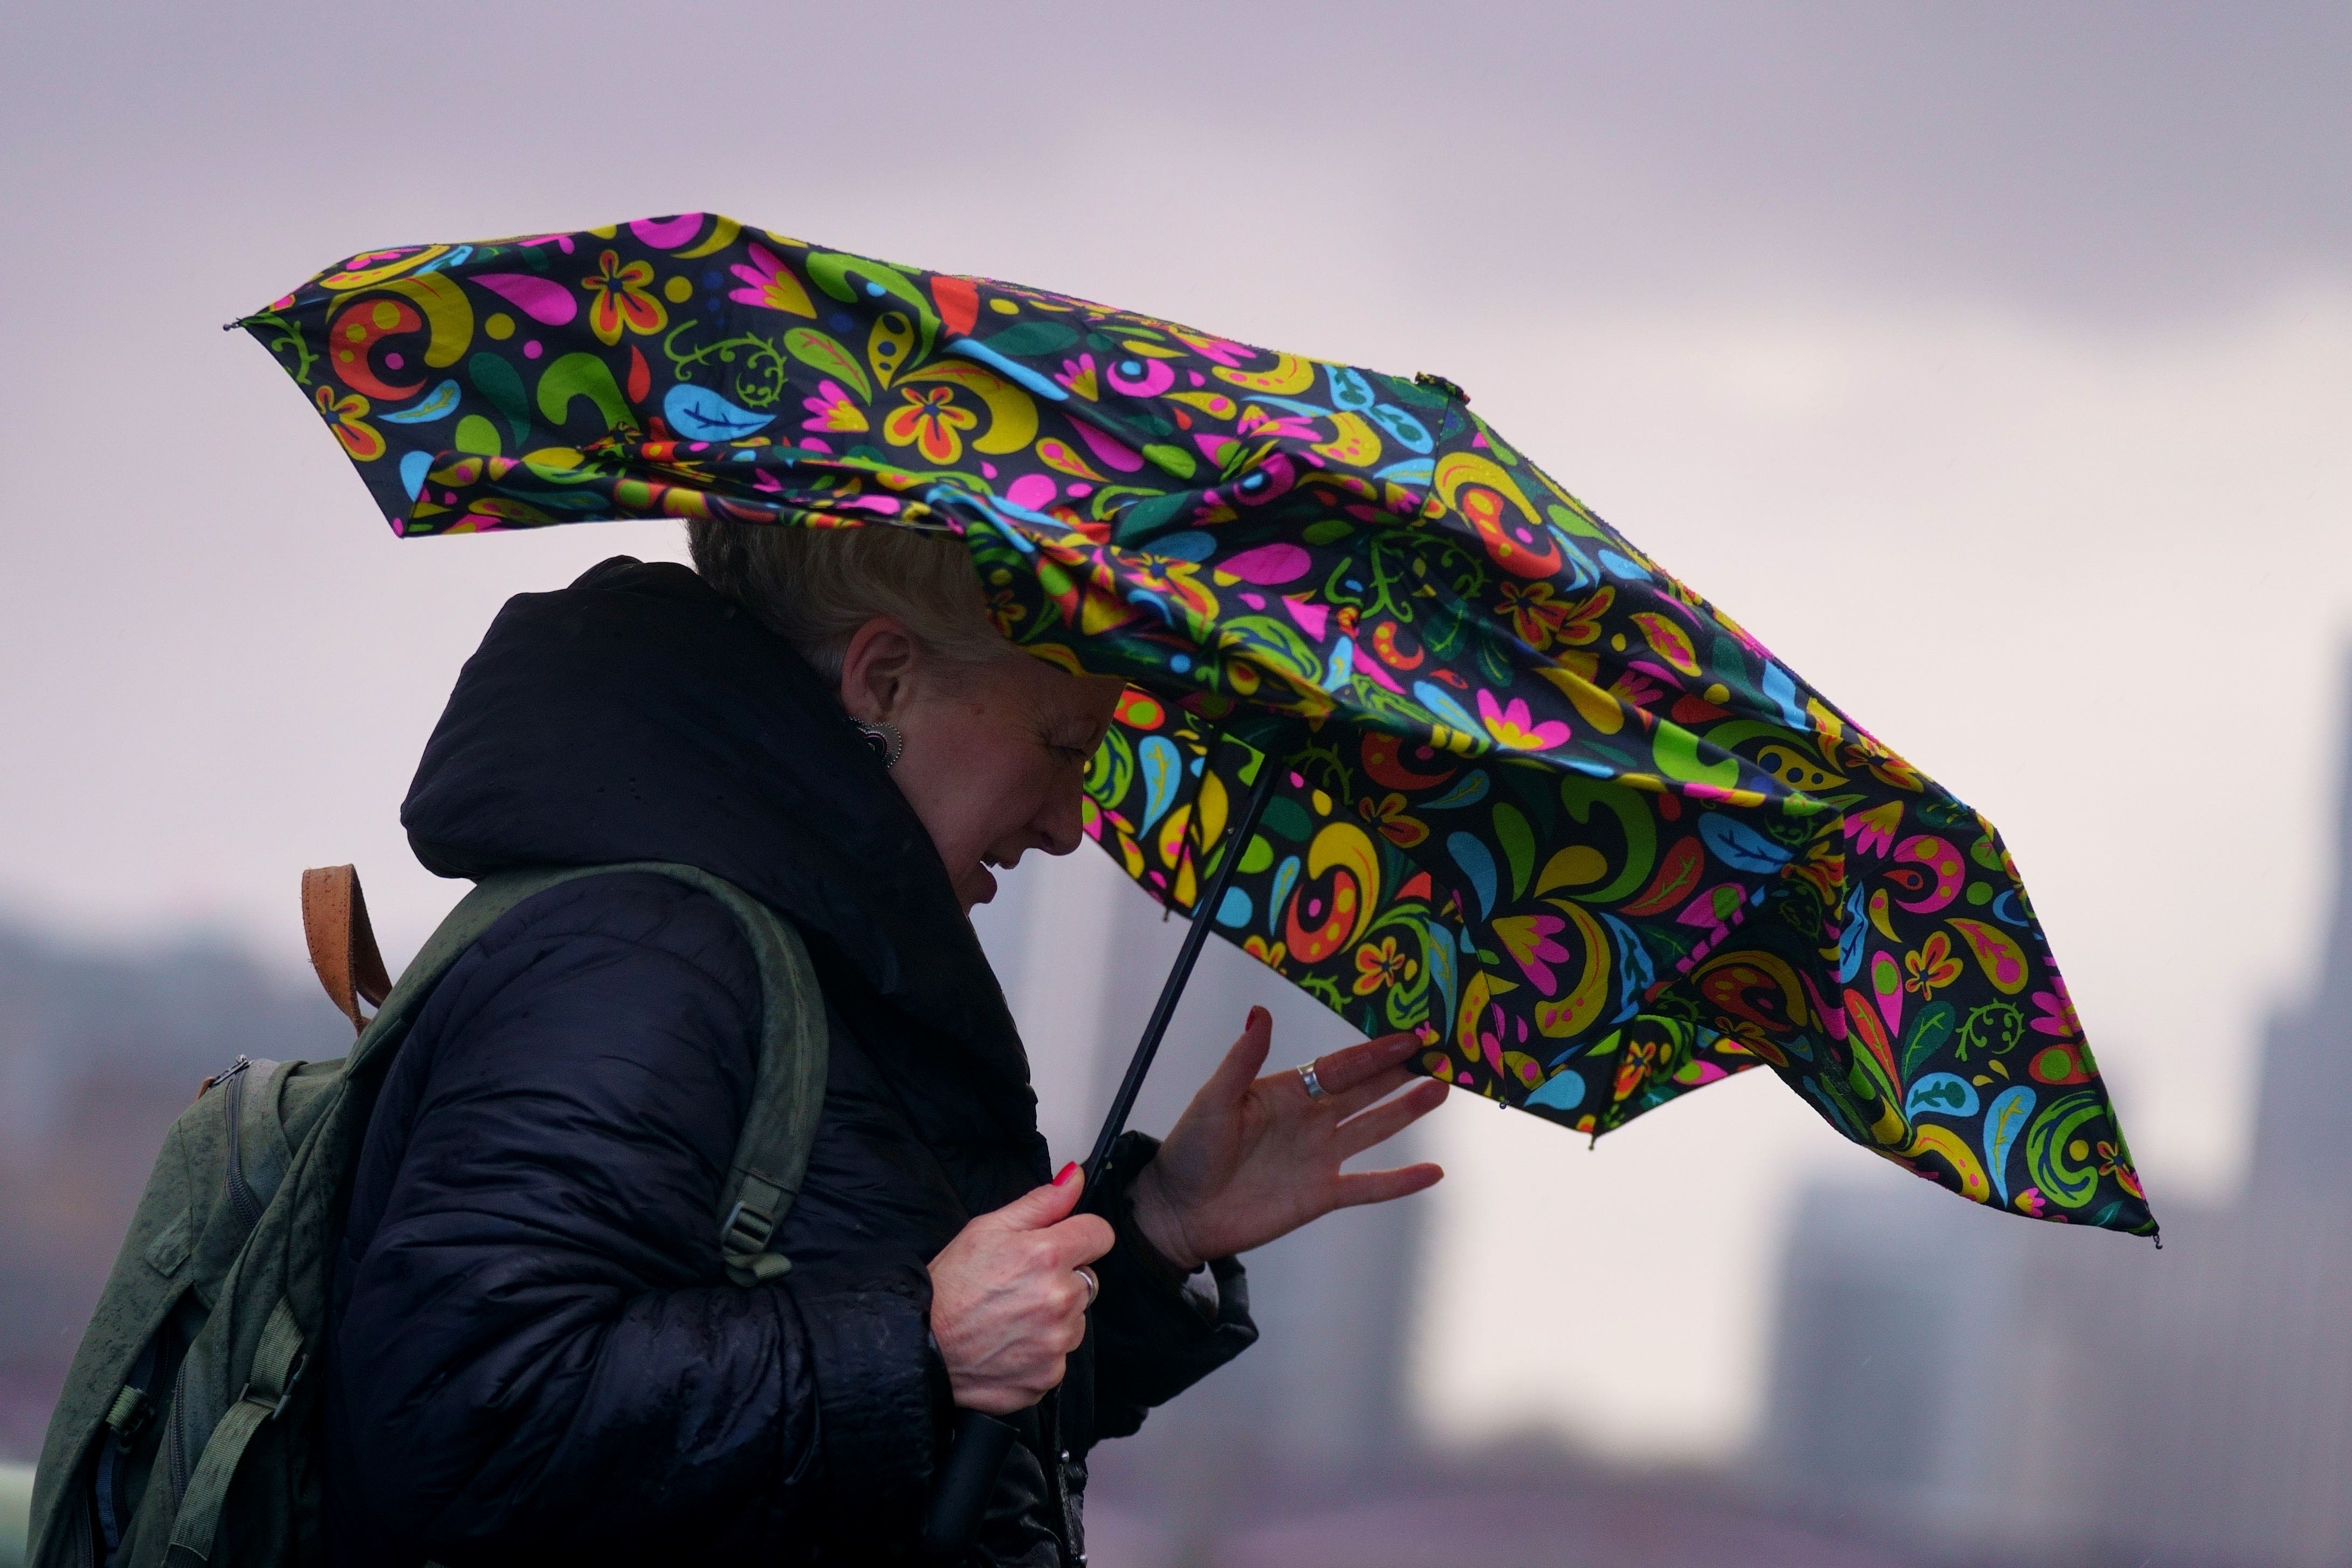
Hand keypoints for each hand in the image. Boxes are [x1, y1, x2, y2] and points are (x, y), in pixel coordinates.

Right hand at [927, 1165, 1113, 1414]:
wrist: (922, 1347)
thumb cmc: (949, 1287)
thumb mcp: (987, 1229)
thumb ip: (1040, 1203)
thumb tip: (1074, 1178)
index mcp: (1048, 1256)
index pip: (1100, 1234)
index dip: (1080, 1236)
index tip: (1061, 1245)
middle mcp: (1060, 1299)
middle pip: (1088, 1279)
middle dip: (1062, 1278)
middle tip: (1018, 1286)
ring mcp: (1057, 1341)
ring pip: (1076, 1319)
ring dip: (1053, 1317)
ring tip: (1010, 1318)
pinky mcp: (1051, 1375)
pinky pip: (1060, 1355)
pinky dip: (1041, 1351)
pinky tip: (1010, 1345)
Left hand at [1129, 1008, 1446, 1272]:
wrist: (1178, 1211)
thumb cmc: (1188, 1150)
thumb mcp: (1214, 1099)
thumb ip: (1242, 1060)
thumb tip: (1260, 1013)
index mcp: (1287, 1091)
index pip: (1341, 1066)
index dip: (1375, 1052)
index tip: (1410, 1036)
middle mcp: (1310, 1119)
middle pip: (1366, 1091)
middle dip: (1401, 1073)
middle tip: (1441, 1055)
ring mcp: (1319, 1157)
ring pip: (1374, 1129)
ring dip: (1406, 1111)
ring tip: (1441, 1090)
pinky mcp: (1321, 1194)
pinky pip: (1368, 1185)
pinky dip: (1400, 1180)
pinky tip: (1433, 1172)